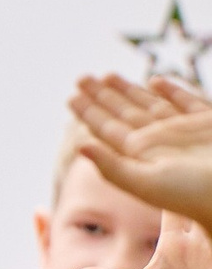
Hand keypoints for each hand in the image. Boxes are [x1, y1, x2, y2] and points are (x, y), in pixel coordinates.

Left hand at [69, 75, 211, 228]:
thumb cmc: (191, 193)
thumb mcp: (145, 182)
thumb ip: (112, 167)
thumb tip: (79, 147)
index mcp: (140, 157)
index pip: (108, 130)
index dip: (89, 114)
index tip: (71, 97)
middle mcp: (158, 142)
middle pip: (124, 113)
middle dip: (102, 96)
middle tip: (81, 78)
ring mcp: (182, 131)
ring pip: (149, 104)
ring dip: (129, 90)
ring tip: (106, 76)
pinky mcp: (208, 122)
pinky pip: (186, 102)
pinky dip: (171, 91)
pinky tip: (155, 81)